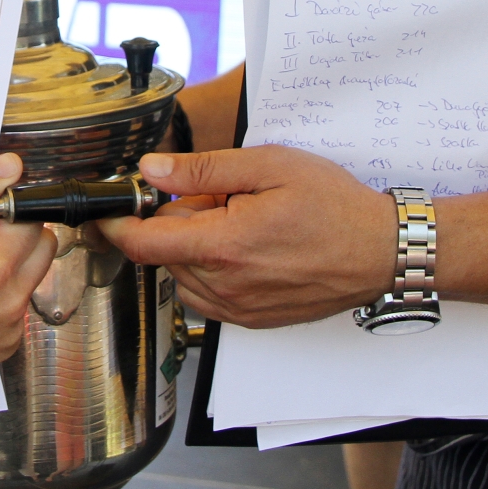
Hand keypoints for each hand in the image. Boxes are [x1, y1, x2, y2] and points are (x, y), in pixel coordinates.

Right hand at [0, 154, 56, 375]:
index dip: (7, 211)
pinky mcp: (5, 345)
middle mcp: (8, 304)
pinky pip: (19, 306)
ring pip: (33, 276)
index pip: (31, 219)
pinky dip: (2, 295)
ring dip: (11, 265)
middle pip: (42, 248)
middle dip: (16, 236)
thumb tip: (11, 167)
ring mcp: (9, 330)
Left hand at [94, 148, 393, 328]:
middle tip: (218, 197)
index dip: (115, 224)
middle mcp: (225, 286)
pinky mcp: (251, 321)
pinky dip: (212, 269)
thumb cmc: (334, 206)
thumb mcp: (268, 167)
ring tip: (239, 222)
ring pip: (184, 275)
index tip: (106, 208)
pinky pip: (207, 294)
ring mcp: (238, 309)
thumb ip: (202, 171)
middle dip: (174, 222)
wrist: (381, 252)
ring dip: (194, 247)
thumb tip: (151, 171)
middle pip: (164, 255)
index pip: (143, 244)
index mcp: (224, 246)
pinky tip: (246, 247)